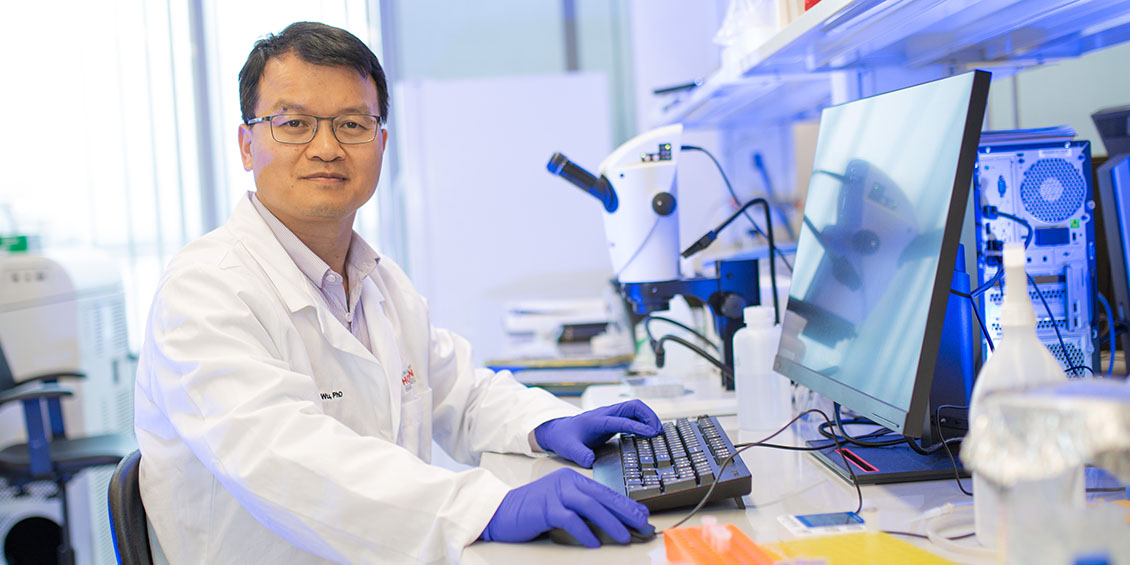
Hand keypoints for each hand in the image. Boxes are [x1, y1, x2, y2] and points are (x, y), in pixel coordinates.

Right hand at [479, 468, 651, 546]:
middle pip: (603, 497)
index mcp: (572, 479)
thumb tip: (612, 521)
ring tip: (624, 537)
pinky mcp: (545, 508)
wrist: (501, 511)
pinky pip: (571, 520)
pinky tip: (594, 543)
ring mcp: (556, 494)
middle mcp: (566, 482)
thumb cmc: (533, 510)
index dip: (626, 504)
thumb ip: (583, 507)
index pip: (605, 492)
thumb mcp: (561, 503)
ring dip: (611, 523)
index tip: (643, 516)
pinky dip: (584, 532)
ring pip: (591, 507)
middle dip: (626, 513)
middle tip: (642, 526)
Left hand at [534, 399, 660, 467]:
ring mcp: (611, 415)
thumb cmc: (564, 438)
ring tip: (658, 433)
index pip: (622, 420)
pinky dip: (644, 422)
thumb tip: (590, 461)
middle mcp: (606, 413)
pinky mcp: (614, 420)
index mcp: (597, 420)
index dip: (638, 427)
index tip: (651, 434)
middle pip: (633, 406)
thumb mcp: (568, 448)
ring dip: (648, 418)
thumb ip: (579, 454)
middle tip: (659, 432)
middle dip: (649, 416)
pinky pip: (633, 416)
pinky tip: (649, 434)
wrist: (559, 430)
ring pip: (635, 409)